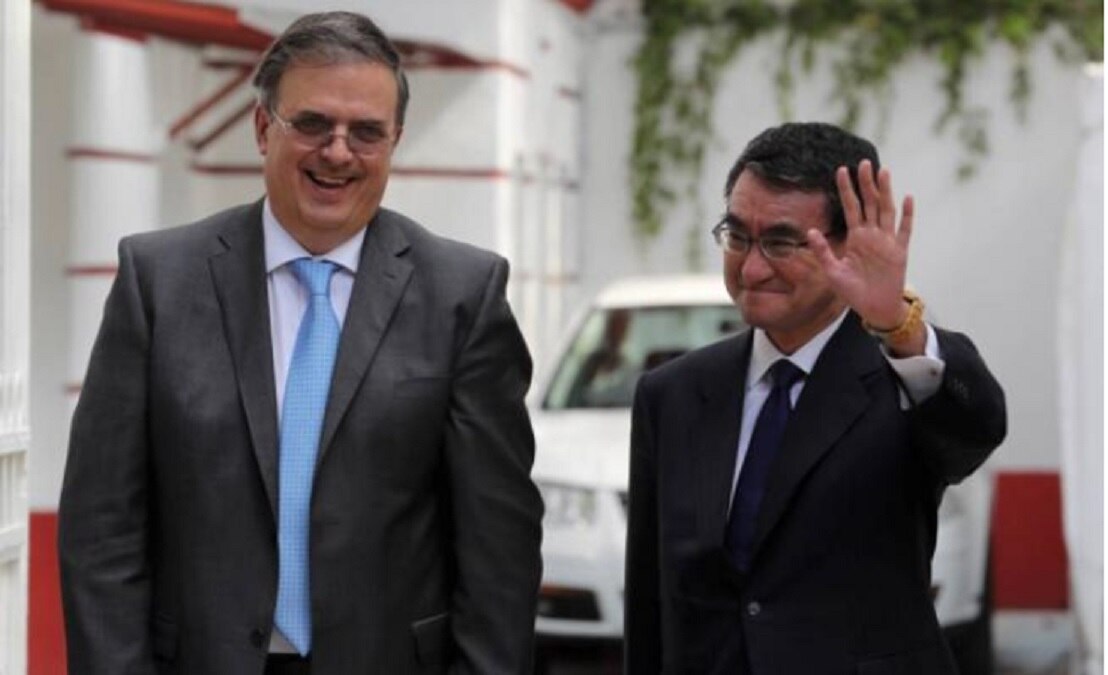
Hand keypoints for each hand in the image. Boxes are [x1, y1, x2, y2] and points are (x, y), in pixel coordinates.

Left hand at [808, 160, 914, 331]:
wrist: (875, 309)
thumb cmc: (853, 292)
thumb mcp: (833, 271)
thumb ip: (823, 251)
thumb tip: (809, 231)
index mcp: (855, 238)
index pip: (850, 207)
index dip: (846, 189)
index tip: (840, 170)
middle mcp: (872, 235)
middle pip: (869, 203)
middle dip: (866, 183)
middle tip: (863, 163)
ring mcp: (887, 241)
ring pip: (886, 210)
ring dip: (885, 192)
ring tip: (883, 172)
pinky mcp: (900, 252)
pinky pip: (904, 230)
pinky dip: (907, 215)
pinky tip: (907, 198)